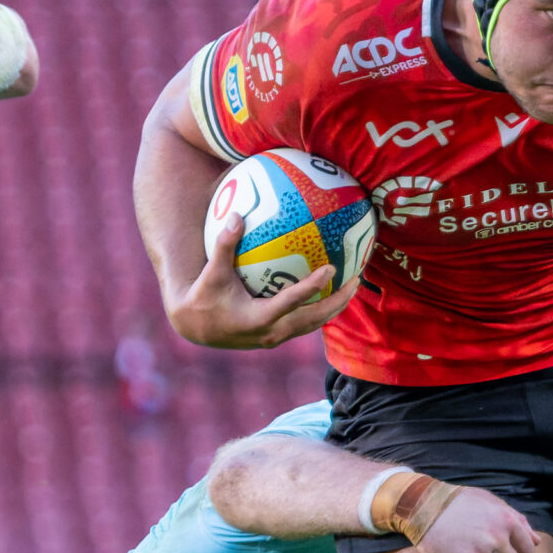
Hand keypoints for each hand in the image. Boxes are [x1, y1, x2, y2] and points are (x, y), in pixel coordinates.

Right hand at [164, 211, 350, 350]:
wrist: (195, 328)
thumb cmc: (203, 297)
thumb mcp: (212, 272)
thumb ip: (224, 245)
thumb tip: (237, 215)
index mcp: (258, 318)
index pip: (292, 301)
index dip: (313, 285)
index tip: (331, 268)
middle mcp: (271, 332)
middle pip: (314, 318)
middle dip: (338, 301)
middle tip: (356, 280)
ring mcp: (275, 338)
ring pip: (313, 324)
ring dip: (334, 308)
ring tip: (352, 287)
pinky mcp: (275, 338)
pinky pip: (305, 324)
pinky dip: (320, 310)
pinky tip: (330, 293)